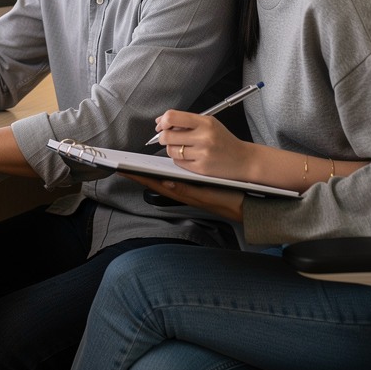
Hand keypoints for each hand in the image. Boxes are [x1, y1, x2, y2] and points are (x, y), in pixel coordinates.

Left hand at [123, 172, 245, 222]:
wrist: (247, 205)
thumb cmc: (228, 199)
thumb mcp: (207, 194)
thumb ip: (186, 189)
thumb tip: (165, 182)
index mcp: (184, 193)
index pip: (156, 184)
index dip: (139, 176)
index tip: (123, 170)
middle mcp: (183, 193)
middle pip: (156, 182)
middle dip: (140, 174)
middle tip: (123, 165)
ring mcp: (188, 191)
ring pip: (163, 181)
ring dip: (150, 172)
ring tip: (136, 164)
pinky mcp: (194, 188)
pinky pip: (175, 179)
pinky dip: (165, 173)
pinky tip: (161, 167)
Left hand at [153, 110, 254, 180]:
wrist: (244, 160)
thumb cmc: (224, 140)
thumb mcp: (209, 123)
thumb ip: (185, 120)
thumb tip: (160, 121)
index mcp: (205, 122)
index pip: (172, 117)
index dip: (162, 121)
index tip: (161, 125)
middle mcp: (204, 138)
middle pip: (167, 136)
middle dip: (162, 137)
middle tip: (166, 137)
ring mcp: (202, 154)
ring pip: (171, 150)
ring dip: (171, 148)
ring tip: (181, 147)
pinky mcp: (201, 169)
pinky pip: (178, 162)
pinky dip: (179, 159)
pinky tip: (189, 156)